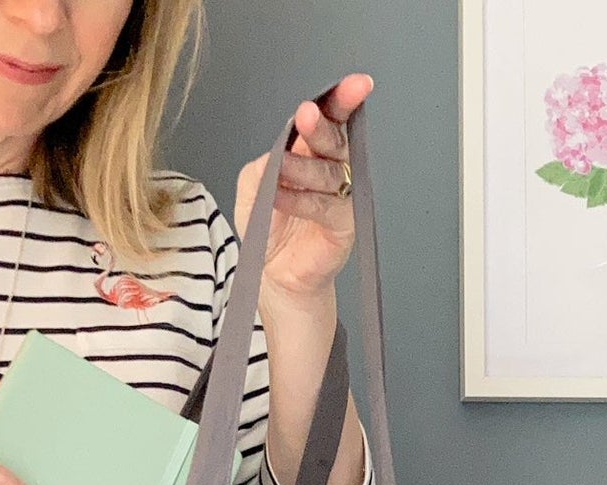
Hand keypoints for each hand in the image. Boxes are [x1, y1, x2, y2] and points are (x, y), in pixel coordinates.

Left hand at [234, 74, 373, 307]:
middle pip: (335, 140)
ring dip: (301, 168)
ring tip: (281, 168)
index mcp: (311, 153)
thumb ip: (260, 168)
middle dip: (322, 126)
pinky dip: (301, 199)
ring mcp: (341, 198)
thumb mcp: (252, 190)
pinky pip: (325, 206)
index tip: (354, 86)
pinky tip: (280, 197)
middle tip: (307, 116)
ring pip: (328, 172)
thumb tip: (275, 153)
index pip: (330, 121)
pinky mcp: (343, 225)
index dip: (341, 101)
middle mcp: (330, 171)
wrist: (274, 276)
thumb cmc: (269, 230)